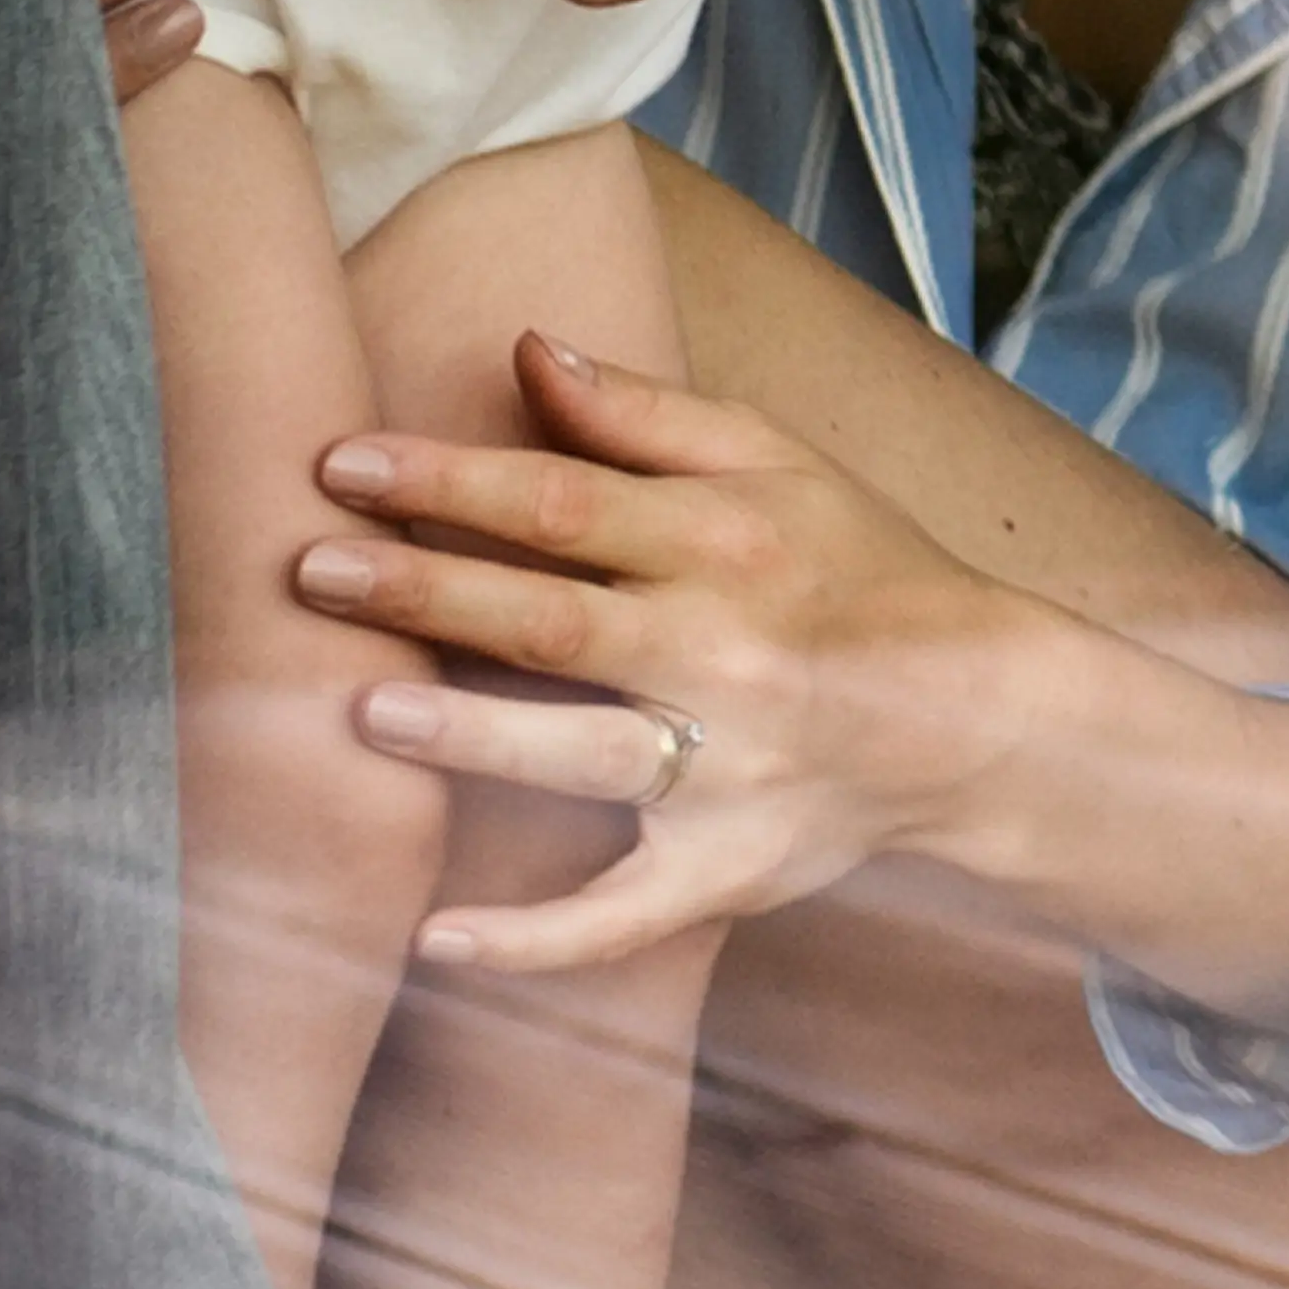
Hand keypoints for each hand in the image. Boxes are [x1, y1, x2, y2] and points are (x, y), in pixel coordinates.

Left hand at [295, 338, 1033, 975]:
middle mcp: (728, 653)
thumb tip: (527, 349)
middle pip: (555, 621)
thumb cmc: (862, 571)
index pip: (565, 501)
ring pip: (584, 758)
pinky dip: (535, 939)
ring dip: (471, 743)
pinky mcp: (729, 870)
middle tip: (308, 570)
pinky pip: (624, 916)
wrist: (980, 714)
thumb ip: (649, 414)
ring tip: (363, 718)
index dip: (449, 480)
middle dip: (426, 593)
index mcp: (730, 541)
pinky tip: (438, 939)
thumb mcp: (781, 463)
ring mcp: (729, 772)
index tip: (341, 464)